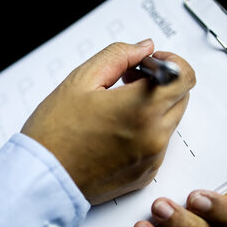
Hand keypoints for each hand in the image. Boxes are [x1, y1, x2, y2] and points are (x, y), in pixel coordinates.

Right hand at [21, 40, 195, 204]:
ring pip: (169, 122)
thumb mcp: (81, 80)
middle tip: (128, 83)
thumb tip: (144, 48)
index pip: (184, 76)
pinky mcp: (145, 174)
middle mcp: (153, 136)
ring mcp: (151, 158)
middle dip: (160, 85)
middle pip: (180, 98)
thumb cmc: (54, 134)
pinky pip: (157, 145)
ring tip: (116, 110)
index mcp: (140, 108)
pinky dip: (145, 134)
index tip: (151, 64)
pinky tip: (115, 133)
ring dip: (153, 109)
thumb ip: (118, 55)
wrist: (42, 177)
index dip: (171, 62)